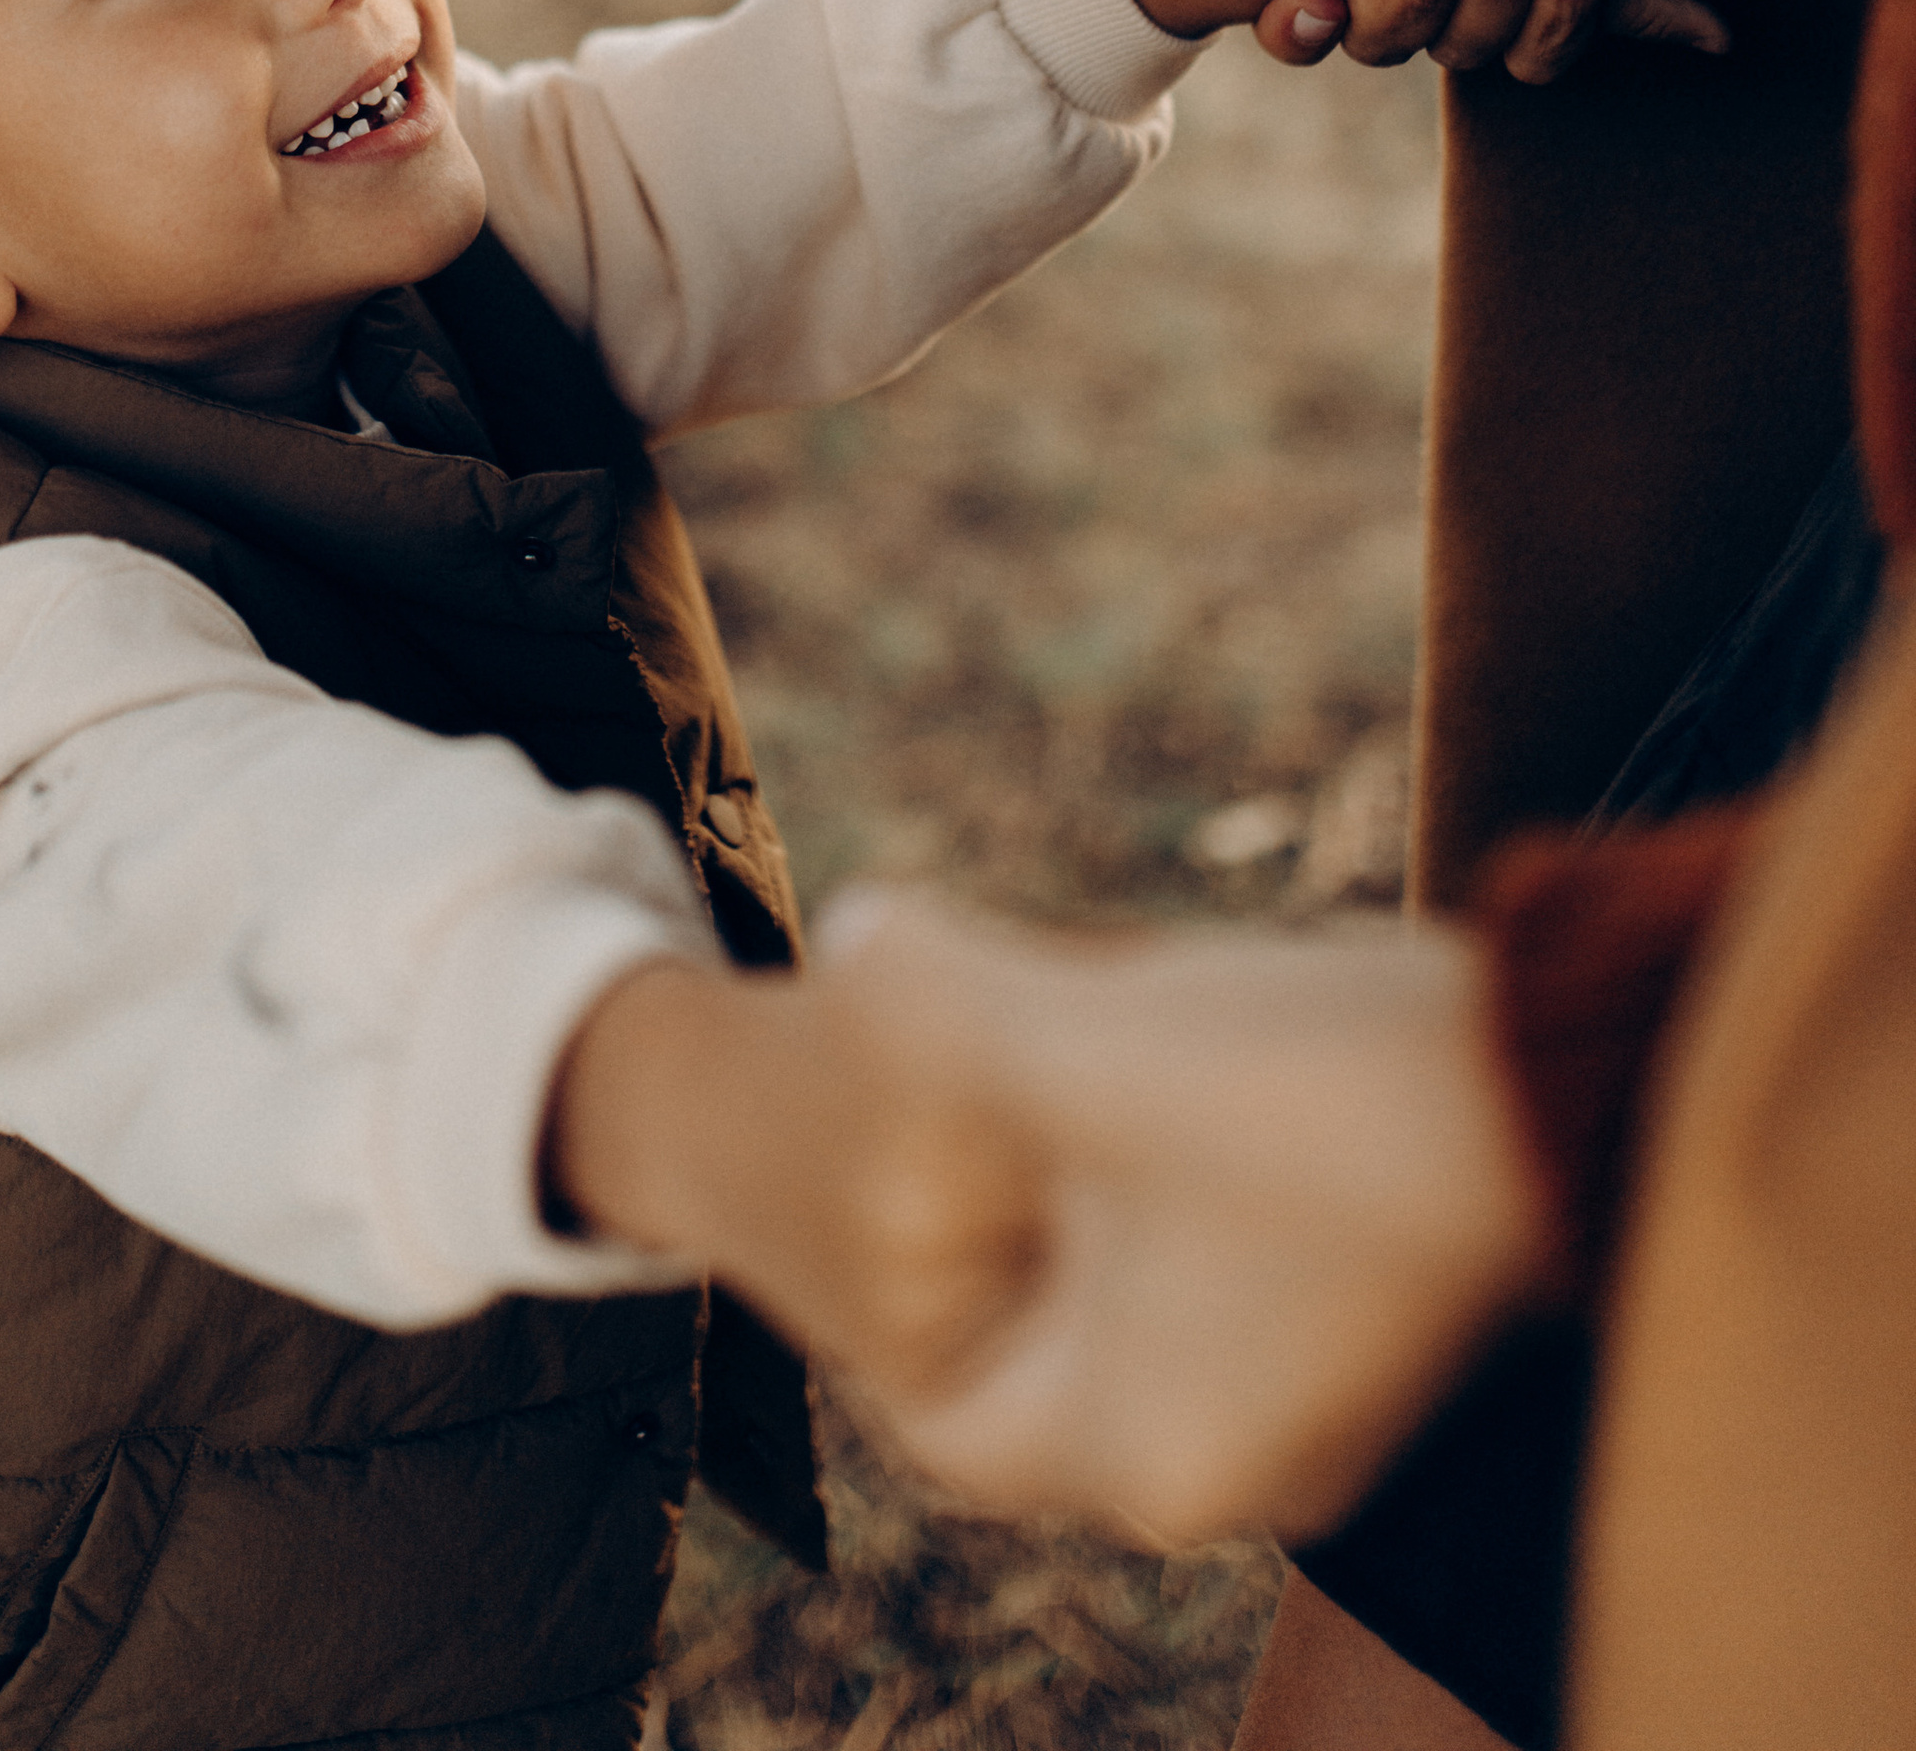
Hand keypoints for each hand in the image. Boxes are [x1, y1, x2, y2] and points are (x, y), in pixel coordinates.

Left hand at [542, 892, 1549, 1542]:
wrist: (1560, 1080)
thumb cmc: (1312, 1094)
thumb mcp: (1084, 1043)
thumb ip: (937, 1001)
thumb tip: (851, 941)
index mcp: (1139, 1448)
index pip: (949, 1427)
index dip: (891, 1309)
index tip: (884, 1179)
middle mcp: (1233, 1469)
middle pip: (1043, 1368)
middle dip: (999, 1234)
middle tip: (970, 1107)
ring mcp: (1319, 1409)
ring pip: (1137, 1317)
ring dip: (1095, 1204)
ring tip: (1075, 1070)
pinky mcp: (1379, 1329)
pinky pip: (1225, 1288)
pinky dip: (1180, 1199)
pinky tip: (1192, 1079)